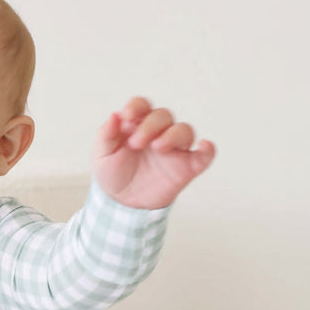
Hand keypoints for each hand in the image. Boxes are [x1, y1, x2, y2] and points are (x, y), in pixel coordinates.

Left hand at [93, 97, 215, 208]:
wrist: (122, 203)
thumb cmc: (113, 174)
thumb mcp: (102, 155)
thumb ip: (106, 134)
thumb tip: (115, 115)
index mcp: (137, 125)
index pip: (142, 105)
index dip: (137, 106)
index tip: (128, 117)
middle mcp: (158, 133)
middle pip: (163, 115)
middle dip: (150, 125)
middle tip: (135, 144)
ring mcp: (174, 149)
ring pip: (184, 130)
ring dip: (173, 134)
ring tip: (158, 147)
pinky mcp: (186, 167)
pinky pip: (204, 156)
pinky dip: (208, 150)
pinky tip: (204, 147)